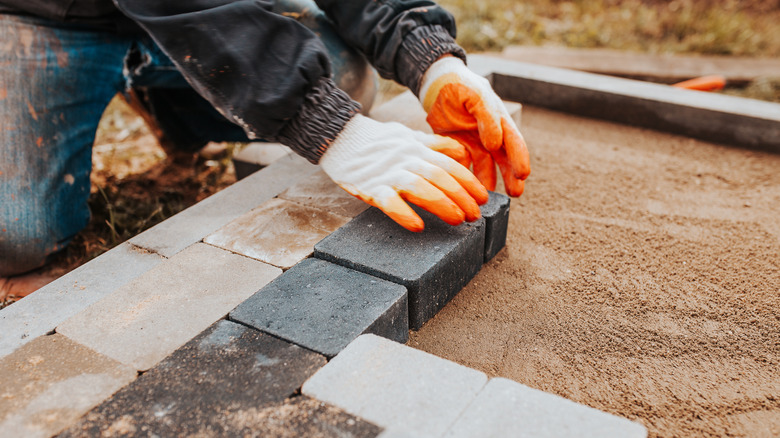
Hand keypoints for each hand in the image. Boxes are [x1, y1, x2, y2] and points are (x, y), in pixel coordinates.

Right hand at [319, 114, 488, 231]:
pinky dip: (404, 214)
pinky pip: (389, 202)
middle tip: (475, 215)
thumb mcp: (408, 135)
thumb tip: (463, 154)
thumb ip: (435, 144)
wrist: (338, 136)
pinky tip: (418, 226)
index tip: (483, 198)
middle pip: (440, 177)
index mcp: (417, 148)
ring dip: (442, 205)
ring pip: (420, 188)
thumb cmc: (376, 140)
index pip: (450, 164)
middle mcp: (406, 159)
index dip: (469, 182)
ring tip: (458, 220)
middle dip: (462, 197)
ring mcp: (388, 173)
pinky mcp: (370, 187)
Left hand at [420, 56, 529, 195]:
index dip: (520, 159)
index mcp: (500, 121)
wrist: (437, 85)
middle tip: (515, 194)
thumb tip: (496, 144)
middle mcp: (491, 135)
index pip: (514, 142)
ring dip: (488, 181)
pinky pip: (464, 165)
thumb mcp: (476, 96)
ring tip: (487, 197)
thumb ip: (487, 118)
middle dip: (511, 177)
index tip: (523, 175)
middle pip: (504, 159)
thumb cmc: (461, 86)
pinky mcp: (458, 147)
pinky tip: (465, 188)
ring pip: (485, 166)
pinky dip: (466, 176)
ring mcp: (475, 143)